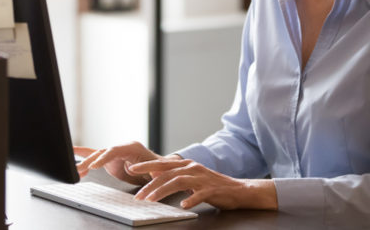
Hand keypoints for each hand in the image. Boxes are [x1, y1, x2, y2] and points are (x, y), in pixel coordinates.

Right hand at [74, 142, 167, 185]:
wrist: (161, 168)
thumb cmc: (161, 168)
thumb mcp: (157, 170)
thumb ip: (147, 169)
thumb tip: (134, 169)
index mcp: (132, 147)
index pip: (114, 151)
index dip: (103, 158)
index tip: (94, 166)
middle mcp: (122, 148)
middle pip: (102, 152)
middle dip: (89, 160)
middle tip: (78, 169)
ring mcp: (115, 154)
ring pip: (97, 156)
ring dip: (85, 163)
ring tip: (73, 170)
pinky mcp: (111, 161)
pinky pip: (96, 158)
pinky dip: (86, 160)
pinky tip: (75, 165)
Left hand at [128, 158, 277, 210]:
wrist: (239, 190)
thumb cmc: (212, 186)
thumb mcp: (191, 179)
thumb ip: (175, 176)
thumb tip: (154, 176)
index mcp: (186, 165)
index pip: (162, 164)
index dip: (145, 166)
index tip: (131, 169)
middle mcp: (193, 168)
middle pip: (167, 174)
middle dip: (149, 184)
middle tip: (137, 195)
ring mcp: (202, 178)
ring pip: (178, 182)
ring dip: (162, 191)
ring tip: (151, 200)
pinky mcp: (212, 189)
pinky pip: (199, 194)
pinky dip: (190, 199)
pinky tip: (182, 205)